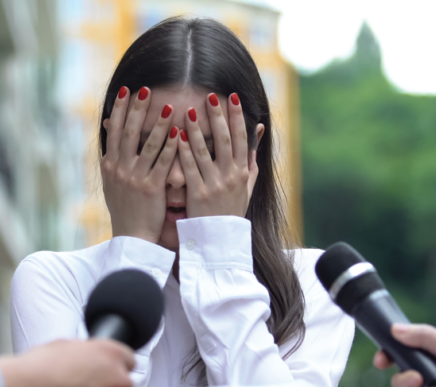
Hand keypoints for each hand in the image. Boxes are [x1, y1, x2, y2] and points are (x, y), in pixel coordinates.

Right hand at [102, 86, 179, 242]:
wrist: (132, 238)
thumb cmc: (125, 212)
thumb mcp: (112, 186)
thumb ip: (112, 165)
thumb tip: (108, 147)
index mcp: (110, 166)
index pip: (114, 131)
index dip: (121, 110)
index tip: (126, 90)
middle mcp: (119, 169)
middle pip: (128, 132)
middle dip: (137, 109)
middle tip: (145, 89)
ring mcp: (135, 178)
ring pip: (147, 144)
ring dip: (158, 123)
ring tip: (168, 106)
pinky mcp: (151, 188)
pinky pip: (162, 162)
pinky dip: (170, 146)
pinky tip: (178, 133)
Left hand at [178, 92, 258, 218]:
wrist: (221, 241)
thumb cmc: (232, 211)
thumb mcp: (247, 185)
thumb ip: (251, 158)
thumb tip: (258, 130)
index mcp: (243, 172)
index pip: (241, 138)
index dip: (237, 117)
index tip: (232, 97)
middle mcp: (231, 176)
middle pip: (225, 140)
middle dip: (218, 117)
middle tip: (211, 96)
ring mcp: (214, 185)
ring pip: (205, 151)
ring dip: (197, 129)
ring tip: (190, 110)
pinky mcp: (198, 194)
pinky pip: (189, 168)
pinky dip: (183, 150)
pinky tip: (176, 135)